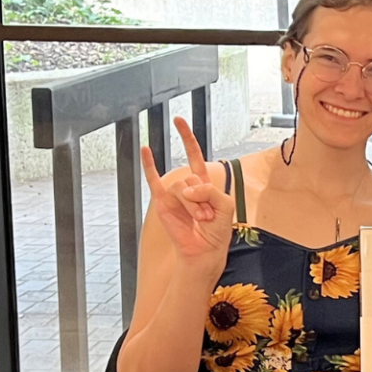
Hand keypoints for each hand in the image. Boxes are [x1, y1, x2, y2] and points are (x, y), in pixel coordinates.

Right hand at [140, 117, 230, 261]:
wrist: (204, 251)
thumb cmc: (217, 231)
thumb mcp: (225, 206)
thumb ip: (211, 190)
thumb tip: (187, 189)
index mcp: (203, 183)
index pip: (194, 155)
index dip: (187, 138)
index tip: (179, 120)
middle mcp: (187, 186)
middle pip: (191, 176)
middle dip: (202, 196)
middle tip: (207, 215)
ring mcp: (174, 194)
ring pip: (180, 186)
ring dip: (193, 204)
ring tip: (199, 219)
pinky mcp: (163, 203)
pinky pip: (153, 182)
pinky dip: (149, 166)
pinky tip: (145, 149)